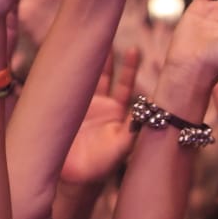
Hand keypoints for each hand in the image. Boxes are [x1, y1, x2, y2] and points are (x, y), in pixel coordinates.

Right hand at [62, 47, 138, 184]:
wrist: (74, 176)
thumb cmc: (101, 166)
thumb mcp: (121, 148)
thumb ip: (133, 131)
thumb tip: (145, 114)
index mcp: (123, 115)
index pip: (131, 88)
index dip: (133, 70)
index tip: (136, 51)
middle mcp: (108, 108)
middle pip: (115, 78)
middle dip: (121, 61)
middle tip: (126, 43)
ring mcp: (89, 106)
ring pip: (94, 78)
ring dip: (98, 62)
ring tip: (101, 42)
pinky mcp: (72, 108)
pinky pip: (72, 85)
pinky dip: (72, 72)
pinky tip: (71, 56)